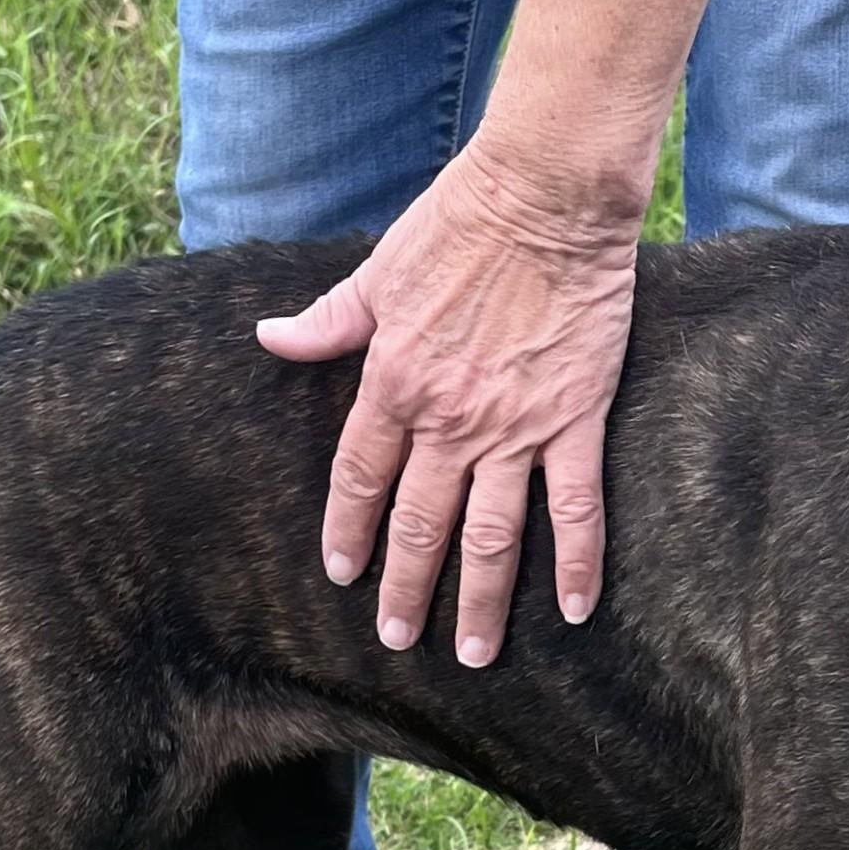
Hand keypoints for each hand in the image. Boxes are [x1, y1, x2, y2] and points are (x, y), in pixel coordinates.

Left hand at [257, 138, 642, 666]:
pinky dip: (579, 562)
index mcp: (395, 382)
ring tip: (476, 652)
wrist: (545, 198)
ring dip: (482, 600)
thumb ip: (327, 321)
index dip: (350, 530)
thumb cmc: (459, 222)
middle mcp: (450, 419)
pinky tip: (579, 609)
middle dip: (407, 587)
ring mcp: (517, 427)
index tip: (344, 573)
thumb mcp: (377, 271)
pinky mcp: (575, 418)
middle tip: (399, 637)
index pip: (361, 478)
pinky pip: (577, 506)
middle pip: (421, 523)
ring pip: (493, 535)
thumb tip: (269, 339)